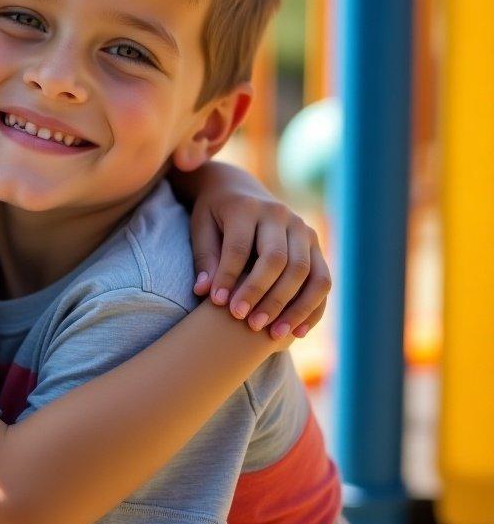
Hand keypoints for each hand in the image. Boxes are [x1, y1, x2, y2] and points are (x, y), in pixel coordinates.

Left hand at [188, 163, 330, 339]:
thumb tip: (205, 292)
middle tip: (246, 323)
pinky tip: (296, 332)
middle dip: (263, 295)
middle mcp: (279, 215)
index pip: (240, 247)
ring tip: (272, 334)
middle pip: (278, 260)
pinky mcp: (314, 244)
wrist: (237, 188)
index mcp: (246, 207)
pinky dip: (312, 307)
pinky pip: (322, 279)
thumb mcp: (202, 228)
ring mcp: (302, 228)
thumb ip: (205, 258)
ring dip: (292, 307)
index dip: (229, 277)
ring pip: (306, 272)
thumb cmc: (215, 215)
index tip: (218, 305)